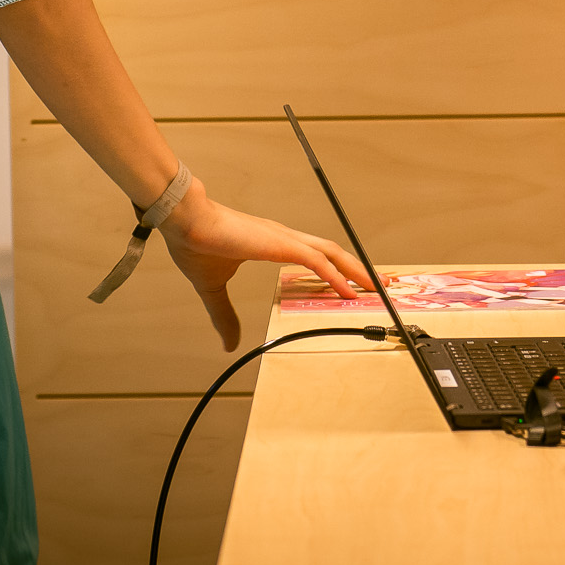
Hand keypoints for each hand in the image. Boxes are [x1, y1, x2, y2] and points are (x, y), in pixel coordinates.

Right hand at [158, 181, 373, 350]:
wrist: (184, 220)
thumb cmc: (196, 243)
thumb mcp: (213, 288)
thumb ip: (224, 315)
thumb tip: (229, 343)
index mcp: (273, 244)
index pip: (315, 256)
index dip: (337, 270)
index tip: (353, 286)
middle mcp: (285, 239)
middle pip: (333, 253)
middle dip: (359, 270)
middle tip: (380, 285)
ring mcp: (285, 239)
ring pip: (332, 254)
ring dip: (357, 271)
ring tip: (377, 288)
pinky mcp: (280, 243)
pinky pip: (317, 261)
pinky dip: (336, 276)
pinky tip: (349, 292)